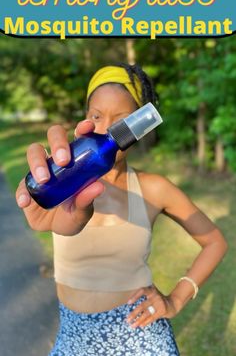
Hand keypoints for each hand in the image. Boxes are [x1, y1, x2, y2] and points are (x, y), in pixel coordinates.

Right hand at [15, 120, 104, 235]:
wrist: (61, 227)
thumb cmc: (76, 213)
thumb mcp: (84, 211)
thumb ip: (88, 200)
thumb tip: (99, 186)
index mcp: (77, 158)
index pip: (79, 136)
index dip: (83, 128)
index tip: (87, 128)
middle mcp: (58, 159)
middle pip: (54, 136)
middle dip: (58, 144)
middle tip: (64, 161)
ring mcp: (41, 169)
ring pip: (35, 152)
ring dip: (38, 162)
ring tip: (44, 179)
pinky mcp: (27, 186)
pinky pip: (22, 184)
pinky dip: (22, 192)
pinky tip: (26, 201)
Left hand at [125, 284, 179, 327]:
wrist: (173, 304)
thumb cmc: (157, 299)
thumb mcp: (152, 294)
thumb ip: (143, 296)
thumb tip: (129, 304)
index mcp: (151, 290)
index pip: (142, 291)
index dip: (135, 296)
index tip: (128, 303)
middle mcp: (155, 295)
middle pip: (143, 305)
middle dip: (134, 313)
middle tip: (127, 319)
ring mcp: (159, 303)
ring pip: (147, 313)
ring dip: (139, 320)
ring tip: (132, 325)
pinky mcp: (162, 311)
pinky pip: (152, 317)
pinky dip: (146, 322)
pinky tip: (140, 325)